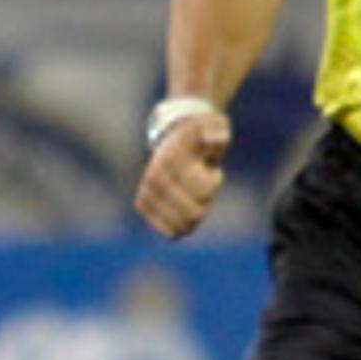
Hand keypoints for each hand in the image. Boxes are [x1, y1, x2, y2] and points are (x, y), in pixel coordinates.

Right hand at [133, 109, 233, 238]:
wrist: (173, 138)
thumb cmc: (199, 136)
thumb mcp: (212, 127)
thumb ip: (217, 132)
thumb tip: (216, 137)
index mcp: (170, 160)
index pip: (202, 191)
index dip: (213, 181)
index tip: (207, 166)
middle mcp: (153, 178)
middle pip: (194, 214)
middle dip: (204, 200)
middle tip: (201, 180)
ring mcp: (147, 193)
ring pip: (184, 226)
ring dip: (194, 211)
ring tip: (192, 191)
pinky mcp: (143, 206)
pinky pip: (171, 232)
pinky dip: (183, 223)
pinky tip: (182, 204)